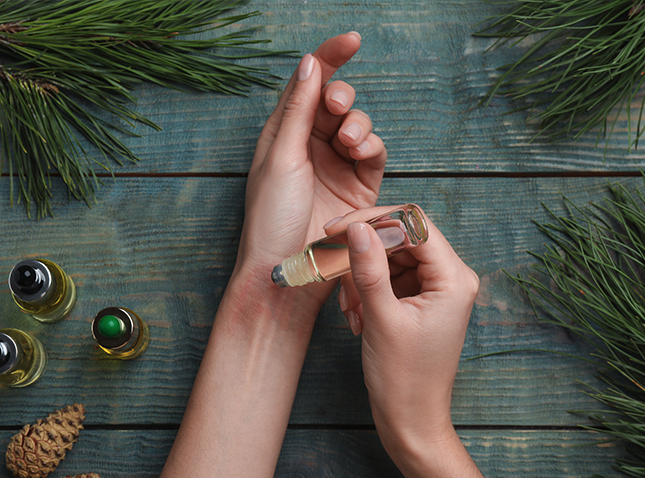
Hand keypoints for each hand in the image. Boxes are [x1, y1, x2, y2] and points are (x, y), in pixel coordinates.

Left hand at [233, 32, 386, 310]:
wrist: (288, 269)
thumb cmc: (271, 217)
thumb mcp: (280, 156)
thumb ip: (299, 110)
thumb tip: (312, 64)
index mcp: (283, 133)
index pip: (308, 84)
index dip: (329, 57)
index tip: (351, 40)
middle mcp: (310, 146)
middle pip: (336, 102)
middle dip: (342, 97)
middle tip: (337, 108)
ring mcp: (336, 166)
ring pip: (359, 126)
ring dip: (358, 124)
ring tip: (349, 142)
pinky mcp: (359, 187)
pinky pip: (373, 155)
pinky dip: (371, 146)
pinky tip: (360, 153)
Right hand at [323, 208, 504, 477]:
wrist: (411, 422)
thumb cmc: (404, 379)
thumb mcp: (382, 318)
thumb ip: (369, 269)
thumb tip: (357, 228)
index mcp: (454, 278)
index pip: (414, 224)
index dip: (373, 220)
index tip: (336, 229)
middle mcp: (451, 278)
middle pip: (401, 238)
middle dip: (365, 253)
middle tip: (332, 267)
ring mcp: (437, 290)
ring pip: (391, 258)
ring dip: (362, 276)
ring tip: (351, 309)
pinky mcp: (421, 302)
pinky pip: (390, 278)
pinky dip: (368, 290)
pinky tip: (357, 317)